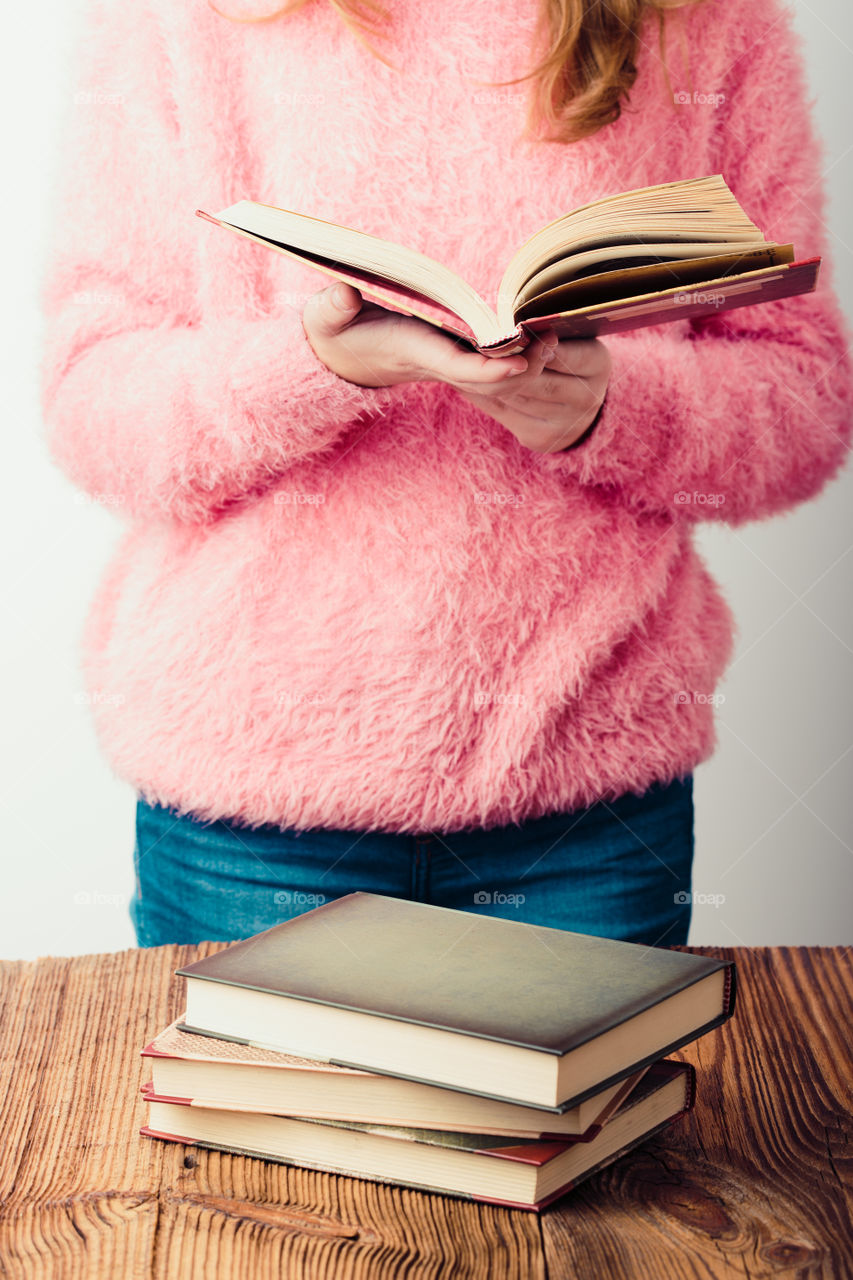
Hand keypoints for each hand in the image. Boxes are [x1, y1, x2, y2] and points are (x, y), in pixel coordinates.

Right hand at [302, 283, 609, 452]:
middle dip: (521, 364)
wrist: (342, 354)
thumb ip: (332, 309)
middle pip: (488, 373)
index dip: (489, 368)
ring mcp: (449, 356)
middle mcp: (438, 359)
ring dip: (527, 356)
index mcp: (414, 351)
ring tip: (556, 332)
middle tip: (552, 338)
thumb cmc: (335, 332)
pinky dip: (518, 347)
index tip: (519, 361)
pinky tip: (542, 327)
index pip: (457, 366)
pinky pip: (493, 356)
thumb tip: (341, 294)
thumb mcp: (326, 319)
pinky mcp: (455, 349)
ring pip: (496, 367)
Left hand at [455, 329, 610, 453]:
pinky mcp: (539, 438)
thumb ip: (551, 329)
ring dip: (487, 378)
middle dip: (505, 363)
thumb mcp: (571, 335)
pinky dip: (480, 394)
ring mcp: (564, 424)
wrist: (577, 402)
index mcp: (598, 365)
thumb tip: (520, 322)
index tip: (518, 331)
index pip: (567, 354)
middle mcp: (587, 399)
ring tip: (459, 357)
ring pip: (516, 397)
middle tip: (474, 344)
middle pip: (537, 381)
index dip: (540, 346)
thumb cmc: (567, 353)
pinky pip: (501, 412)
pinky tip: (460, 379)